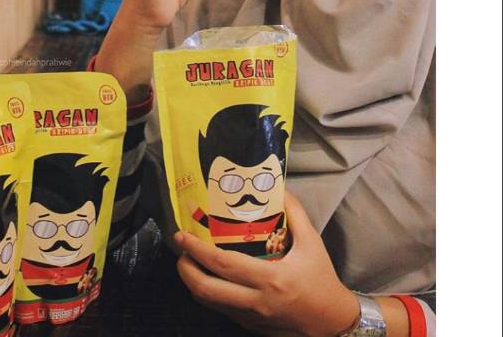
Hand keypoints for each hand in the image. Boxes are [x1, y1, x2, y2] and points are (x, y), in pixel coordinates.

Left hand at [175, 191, 359, 336]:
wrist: (332, 321)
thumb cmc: (321, 279)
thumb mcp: (312, 242)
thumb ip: (295, 213)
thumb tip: (279, 187)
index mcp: (270, 278)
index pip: (223, 264)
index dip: (197, 249)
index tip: (182, 235)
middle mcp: (255, 301)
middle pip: (206, 289)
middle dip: (185, 269)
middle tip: (179, 250)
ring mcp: (250, 317)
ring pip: (209, 303)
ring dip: (192, 282)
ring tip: (187, 261)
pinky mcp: (249, 326)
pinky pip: (221, 309)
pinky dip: (208, 293)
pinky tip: (208, 277)